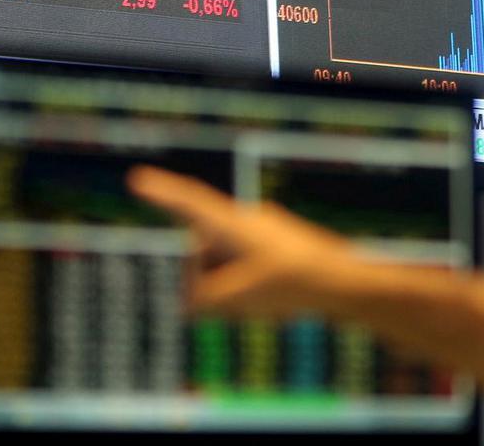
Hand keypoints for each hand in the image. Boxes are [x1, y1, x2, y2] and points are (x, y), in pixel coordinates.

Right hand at [128, 165, 357, 317]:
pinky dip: (246, 288)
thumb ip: (202, 300)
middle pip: (202, 251)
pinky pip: (245, 270)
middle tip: (236, 301)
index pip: (190, 204)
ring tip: (262, 301)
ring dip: (229, 288)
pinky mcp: (277, 249)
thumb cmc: (291, 284)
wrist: (345, 281)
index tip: (138, 180)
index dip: (162, 194)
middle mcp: (245, 222)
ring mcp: (262, 234)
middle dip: (206, 279)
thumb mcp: (236, 297)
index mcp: (232, 224)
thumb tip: (189, 303)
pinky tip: (270, 303)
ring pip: (224, 265)